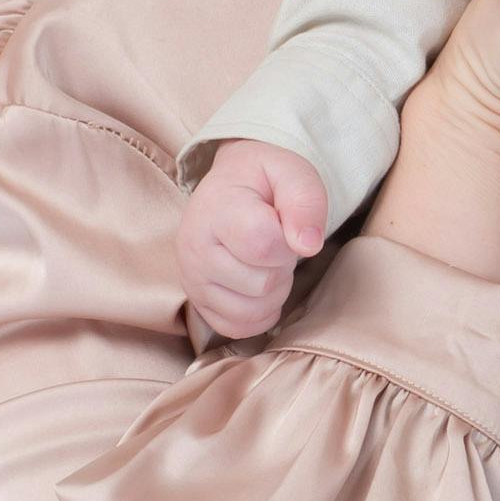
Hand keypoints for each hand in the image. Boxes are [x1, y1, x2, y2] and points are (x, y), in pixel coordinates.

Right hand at [181, 137, 330, 340]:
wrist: (231, 186)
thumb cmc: (263, 180)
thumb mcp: (292, 173)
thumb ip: (306, 202)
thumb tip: (308, 245)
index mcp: (216, 209)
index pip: (262, 245)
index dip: (288, 241)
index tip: (284, 224)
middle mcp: (193, 246)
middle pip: (260, 283)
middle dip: (282, 266)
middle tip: (275, 241)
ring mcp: (191, 277)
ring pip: (251, 310)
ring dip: (273, 291)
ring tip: (266, 261)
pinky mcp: (197, 301)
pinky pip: (237, 327)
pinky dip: (259, 313)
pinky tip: (259, 285)